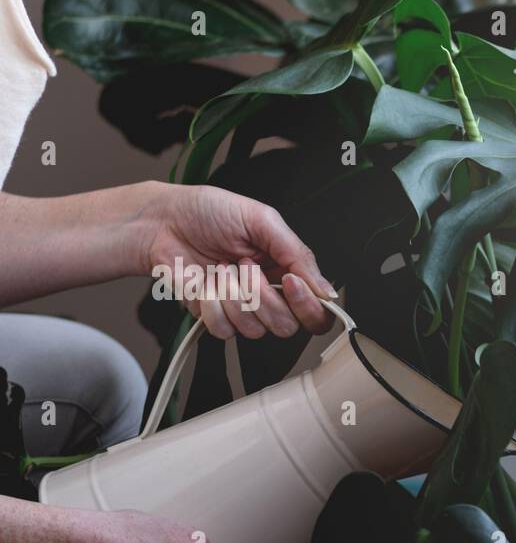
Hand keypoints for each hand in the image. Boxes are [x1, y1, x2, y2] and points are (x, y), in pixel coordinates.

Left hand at [141, 183, 336, 339]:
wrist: (162, 221)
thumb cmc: (207, 212)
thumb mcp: (262, 220)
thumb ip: (298, 255)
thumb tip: (327, 291)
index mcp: (288, 272)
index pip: (316, 312)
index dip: (308, 306)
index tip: (290, 282)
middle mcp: (269, 296)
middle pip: (288, 326)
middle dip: (264, 297)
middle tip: (245, 266)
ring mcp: (242, 310)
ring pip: (256, 330)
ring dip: (234, 296)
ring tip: (221, 269)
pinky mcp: (214, 318)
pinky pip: (224, 330)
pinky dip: (211, 304)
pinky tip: (205, 282)